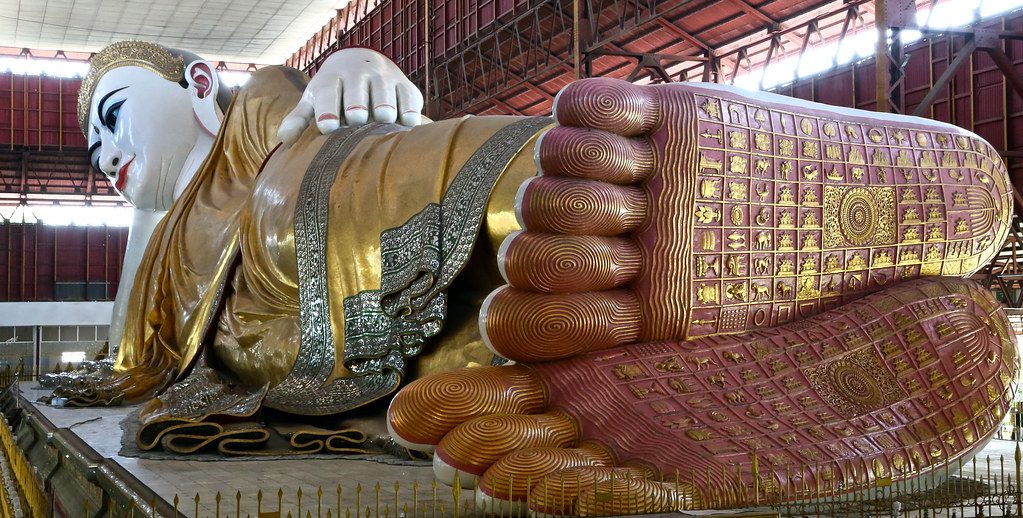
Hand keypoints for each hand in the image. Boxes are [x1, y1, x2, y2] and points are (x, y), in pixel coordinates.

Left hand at [278, 47, 424, 144]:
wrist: (364, 61)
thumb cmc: (335, 90)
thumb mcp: (315, 99)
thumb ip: (300, 118)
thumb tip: (284, 139)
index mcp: (332, 79)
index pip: (328, 92)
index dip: (327, 108)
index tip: (327, 126)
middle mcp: (359, 74)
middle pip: (357, 90)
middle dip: (357, 104)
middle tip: (357, 119)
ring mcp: (384, 78)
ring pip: (385, 91)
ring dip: (384, 104)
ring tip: (384, 119)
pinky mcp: (406, 87)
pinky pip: (410, 98)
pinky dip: (409, 110)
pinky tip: (407, 124)